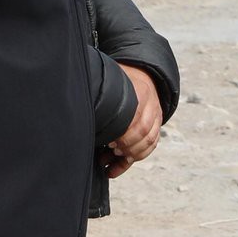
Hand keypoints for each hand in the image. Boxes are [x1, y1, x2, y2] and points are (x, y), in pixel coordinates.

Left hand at [106, 64, 163, 178]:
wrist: (139, 74)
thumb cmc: (117, 81)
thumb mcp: (110, 83)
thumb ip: (102, 98)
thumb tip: (80, 116)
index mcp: (139, 90)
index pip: (136, 117)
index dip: (124, 133)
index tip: (110, 142)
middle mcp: (151, 103)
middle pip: (145, 131)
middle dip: (128, 146)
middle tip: (112, 150)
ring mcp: (156, 114)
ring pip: (150, 140)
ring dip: (133, 154)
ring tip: (115, 158)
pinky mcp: (157, 124)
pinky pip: (152, 144)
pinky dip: (137, 156)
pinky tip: (123, 162)